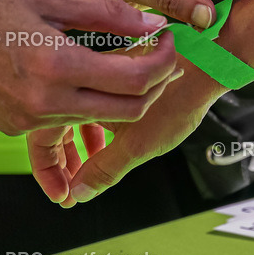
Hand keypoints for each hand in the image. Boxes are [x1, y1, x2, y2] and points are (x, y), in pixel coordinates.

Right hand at [0, 0, 181, 135]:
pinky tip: (78, 71)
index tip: (167, 40)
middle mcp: (45, 103)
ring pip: (98, 118)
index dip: (164, 61)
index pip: (135, 80)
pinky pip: (65, 120)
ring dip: (120, 94)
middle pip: (127, 111)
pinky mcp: (17, 129)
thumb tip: (151, 26)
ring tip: (118, 58)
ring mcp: (29, 121)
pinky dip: (84, 100)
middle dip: (152, 84)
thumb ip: (104, 13)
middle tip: (155, 55)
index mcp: (56, 66)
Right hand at [27, 59, 228, 204]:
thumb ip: (104, 169)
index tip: (62, 193)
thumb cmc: (177, 97)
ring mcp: (93, 75)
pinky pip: (87, 103)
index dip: (48, 169)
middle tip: (72, 187)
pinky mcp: (108, 72)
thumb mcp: (137, 144)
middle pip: (54, 126)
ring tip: (87, 167)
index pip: (44, 136)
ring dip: (77, 144)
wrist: (208, 61)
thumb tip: (81, 192)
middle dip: (62, 160)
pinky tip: (105, 138)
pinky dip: (91, 125)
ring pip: (72, 114)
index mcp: (76, 93)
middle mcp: (78, 80)